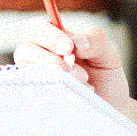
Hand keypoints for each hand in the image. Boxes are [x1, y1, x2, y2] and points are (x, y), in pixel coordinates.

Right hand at [12, 21, 130, 110]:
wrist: (112, 108)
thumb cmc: (106, 77)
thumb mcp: (108, 53)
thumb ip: (96, 40)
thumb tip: (77, 42)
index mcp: (54, 39)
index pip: (36, 28)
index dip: (48, 35)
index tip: (68, 47)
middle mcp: (40, 57)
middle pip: (24, 50)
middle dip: (49, 59)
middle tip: (72, 68)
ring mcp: (37, 80)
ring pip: (27, 73)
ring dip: (53, 76)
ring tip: (82, 83)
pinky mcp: (38, 99)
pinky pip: (33, 95)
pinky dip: (52, 93)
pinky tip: (73, 96)